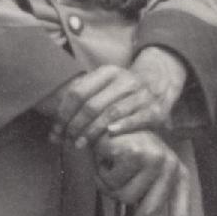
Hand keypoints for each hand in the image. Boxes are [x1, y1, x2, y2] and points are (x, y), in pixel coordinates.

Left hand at [53, 48, 186, 145]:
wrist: (161, 82)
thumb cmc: (123, 89)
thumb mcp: (105, 83)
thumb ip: (83, 96)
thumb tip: (55, 125)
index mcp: (108, 72)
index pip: (78, 92)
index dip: (64, 113)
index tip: (56, 129)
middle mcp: (125, 80)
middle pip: (92, 105)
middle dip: (76, 125)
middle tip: (67, 139)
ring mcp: (141, 95)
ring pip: (110, 113)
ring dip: (92, 131)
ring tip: (80, 143)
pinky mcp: (155, 110)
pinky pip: (135, 119)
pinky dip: (121, 127)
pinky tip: (109, 135)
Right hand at [92, 128, 197, 215]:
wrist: (108, 121)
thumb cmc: (125, 154)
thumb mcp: (144, 179)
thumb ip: (150, 201)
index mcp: (179, 177)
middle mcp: (172, 167)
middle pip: (149, 213)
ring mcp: (156, 159)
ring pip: (125, 197)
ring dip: (108, 190)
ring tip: (108, 173)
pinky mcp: (137, 153)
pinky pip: (112, 182)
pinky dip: (101, 176)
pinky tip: (104, 160)